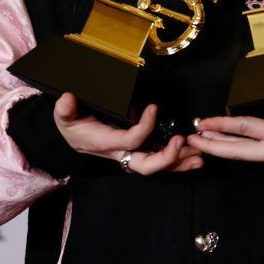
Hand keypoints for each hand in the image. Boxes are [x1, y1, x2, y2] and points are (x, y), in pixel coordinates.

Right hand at [53, 93, 202, 174]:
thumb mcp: (63, 116)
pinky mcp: (138, 150)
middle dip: (166, 158)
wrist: (73, 135)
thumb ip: (64, 109)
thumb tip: (68, 98)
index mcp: (106, 143)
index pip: (130, 141)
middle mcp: (121, 153)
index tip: (154, 108)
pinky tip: (194, 155)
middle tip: (182, 143)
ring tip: (200, 156)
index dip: (145, 127)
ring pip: (157, 165)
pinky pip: (159, 159)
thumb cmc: (71, 124)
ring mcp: (131, 154)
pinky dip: (177, 159)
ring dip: (179, 162)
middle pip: (146, 165)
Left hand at [187, 85, 263, 167]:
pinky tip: (234, 145)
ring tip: (204, 143)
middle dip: (213, 146)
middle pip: (238, 151)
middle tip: (190, 141)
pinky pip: (256, 155)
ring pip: (246, 155)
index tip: (203, 123)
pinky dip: (239, 150)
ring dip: (224, 149)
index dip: (223, 125)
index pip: (247, 129)